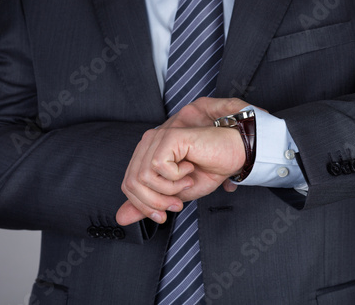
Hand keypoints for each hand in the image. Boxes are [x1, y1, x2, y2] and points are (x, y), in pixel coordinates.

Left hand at [116, 98, 250, 225]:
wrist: (234, 156)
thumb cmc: (208, 170)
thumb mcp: (174, 194)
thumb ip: (148, 203)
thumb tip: (120, 217)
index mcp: (146, 154)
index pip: (128, 185)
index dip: (143, 205)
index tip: (163, 214)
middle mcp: (148, 142)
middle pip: (132, 183)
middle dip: (155, 202)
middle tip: (177, 203)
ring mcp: (158, 138)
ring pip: (143, 177)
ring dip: (168, 189)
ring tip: (186, 183)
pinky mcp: (170, 137)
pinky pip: (159, 166)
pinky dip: (175, 176)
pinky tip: (189, 168)